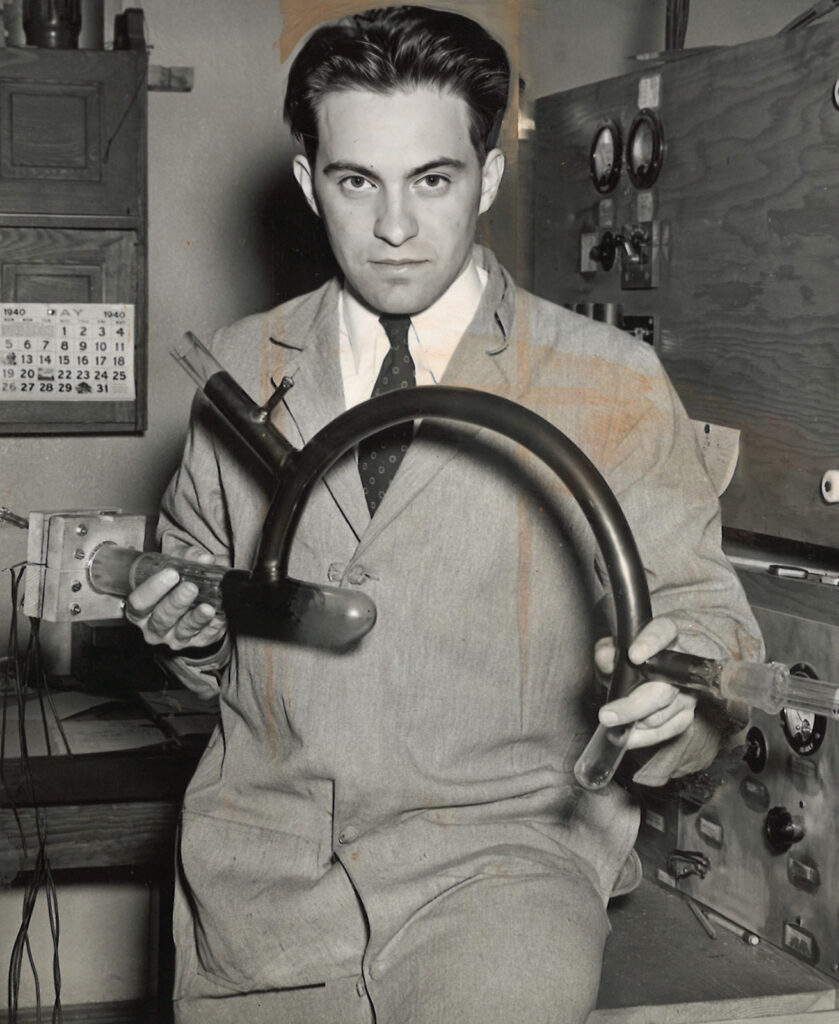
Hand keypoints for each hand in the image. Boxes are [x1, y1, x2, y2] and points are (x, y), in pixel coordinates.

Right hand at [124, 546, 226, 651]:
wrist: (192, 599)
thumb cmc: (176, 581)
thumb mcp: (176, 563)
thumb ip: (187, 557)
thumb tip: (204, 558)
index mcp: (140, 609)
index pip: (139, 602)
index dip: (153, 588)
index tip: (171, 573)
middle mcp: (154, 627)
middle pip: (162, 618)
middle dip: (177, 602)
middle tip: (190, 587)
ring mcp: (174, 637)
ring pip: (184, 631)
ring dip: (196, 618)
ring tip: (207, 607)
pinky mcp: (197, 642)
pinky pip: (205, 637)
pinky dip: (212, 627)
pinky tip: (218, 616)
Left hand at [594, 617, 697, 749]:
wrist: (655, 665)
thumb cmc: (633, 653)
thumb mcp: (616, 647)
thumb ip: (608, 651)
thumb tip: (606, 657)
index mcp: (666, 636)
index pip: (662, 633)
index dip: (650, 643)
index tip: (634, 655)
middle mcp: (682, 665)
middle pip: (663, 689)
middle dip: (633, 706)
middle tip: (608, 716)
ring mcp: (687, 692)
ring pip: (663, 714)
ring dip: (635, 723)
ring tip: (611, 725)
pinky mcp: (686, 714)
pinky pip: (666, 731)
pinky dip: (644, 737)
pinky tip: (626, 737)